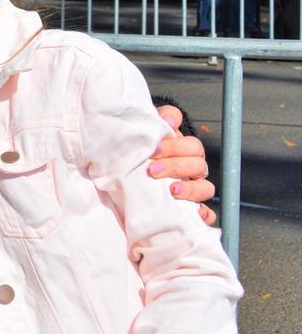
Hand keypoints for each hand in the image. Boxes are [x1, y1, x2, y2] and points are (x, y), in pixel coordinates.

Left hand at [150, 105, 217, 225]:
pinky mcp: (189, 209)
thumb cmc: (142, 150)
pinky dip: (203, 214)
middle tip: (152, 170)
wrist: (128, 168)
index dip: (175, 147)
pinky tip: (195, 214)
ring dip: (191, 189)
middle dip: (176, 167)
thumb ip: (161, 118)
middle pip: (198, 165)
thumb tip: (170, 121)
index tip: (153, 151)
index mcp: (185, 151)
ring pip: (206, 188)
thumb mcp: (149, 130)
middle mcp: (192, 169)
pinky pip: (206, 214)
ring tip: (172, 190)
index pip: (192, 147)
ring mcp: (192, 189)